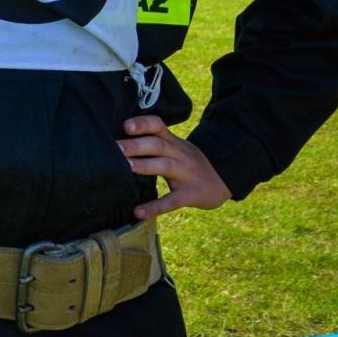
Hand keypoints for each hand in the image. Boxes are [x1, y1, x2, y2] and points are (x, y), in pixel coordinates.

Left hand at [117, 115, 232, 220]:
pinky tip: (139, 212)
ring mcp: (186, 174)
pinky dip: (155, 207)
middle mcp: (180, 154)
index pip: (158, 126)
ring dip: (144, 166)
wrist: (222, 181)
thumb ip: (153, 143)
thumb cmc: (188, 163)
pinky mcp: (190, 194)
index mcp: (173, 141)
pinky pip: (172, 201)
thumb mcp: (175, 148)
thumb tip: (118, 143)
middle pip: (158, 145)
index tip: (125, 126)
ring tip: (125, 167)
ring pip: (165, 166)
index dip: (143, 124)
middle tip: (115, 148)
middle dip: (136, 145)